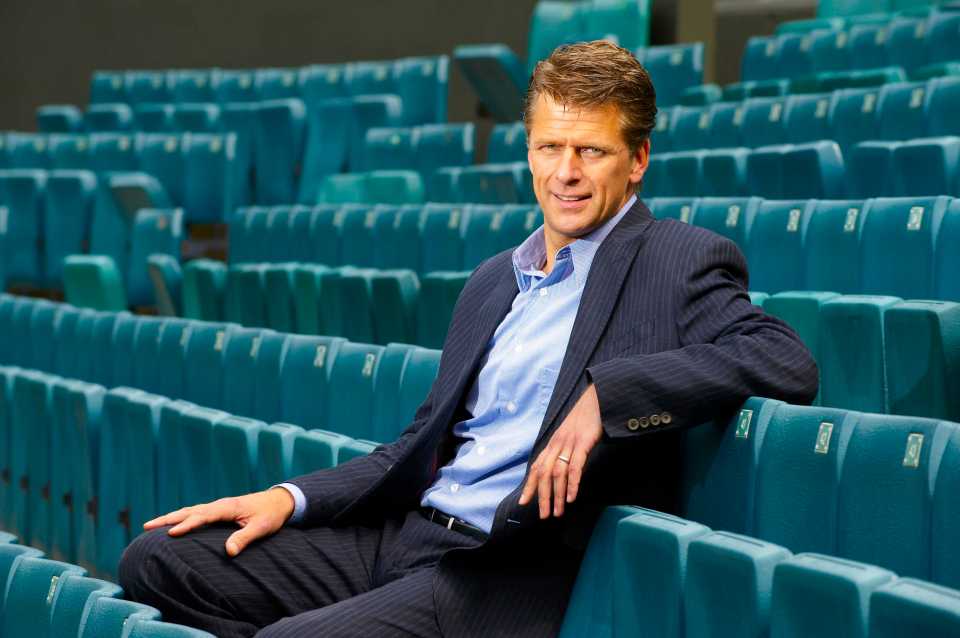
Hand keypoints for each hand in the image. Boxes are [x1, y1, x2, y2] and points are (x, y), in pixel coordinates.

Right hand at [143, 487, 295, 556]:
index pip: (202, 516)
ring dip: (170, 517)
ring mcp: (218, 506)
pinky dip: (181, 517)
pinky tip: (172, 524)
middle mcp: (219, 505)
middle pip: (189, 510)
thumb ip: (244, 538)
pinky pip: (195, 513)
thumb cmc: (270, 515)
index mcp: (227, 507)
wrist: (279, 501)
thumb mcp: (261, 528)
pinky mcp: (218, 510)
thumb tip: (228, 552)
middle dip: (168, 518)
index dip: (187, 524)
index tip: (170, 533)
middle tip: (146, 526)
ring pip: (190, 510)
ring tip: (149, 525)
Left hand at [519, 384, 602, 518]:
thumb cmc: (583, 420)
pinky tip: (571, 497)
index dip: (529, 486)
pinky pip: (575, 466)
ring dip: (557, 495)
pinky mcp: (583, 442)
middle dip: (542, 497)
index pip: (536, 467)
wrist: (595, 400)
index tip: (524, 503)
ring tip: (558, 512)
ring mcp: (569, 443)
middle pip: (544, 474)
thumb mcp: (568, 436)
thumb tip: (557, 471)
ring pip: (558, 473)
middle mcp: (556, 444)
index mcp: (552, 444)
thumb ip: (561, 451)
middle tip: (544, 516)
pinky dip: (572, 483)